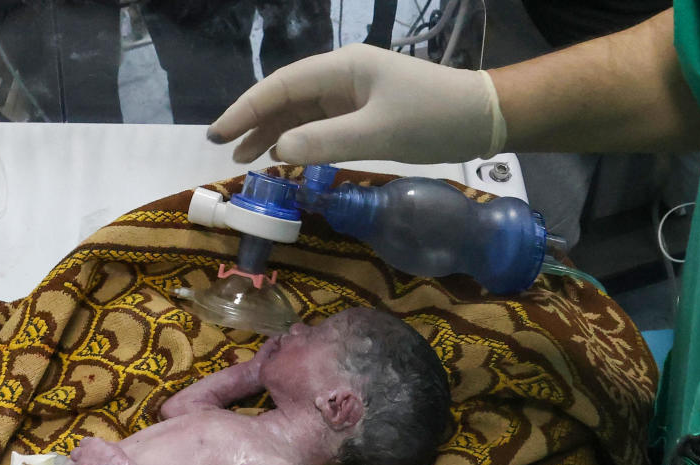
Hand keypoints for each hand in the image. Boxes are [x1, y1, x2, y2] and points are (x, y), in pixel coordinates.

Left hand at [69, 437, 127, 464]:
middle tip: (87, 462)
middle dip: (79, 456)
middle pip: (74, 453)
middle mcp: (83, 453)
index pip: (83, 442)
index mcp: (92, 443)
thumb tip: (100, 446)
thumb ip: (102, 445)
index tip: (91, 452)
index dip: (87, 447)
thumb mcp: (113, 447)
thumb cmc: (120, 461)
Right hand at [207, 43, 505, 164]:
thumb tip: (278, 151)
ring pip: (300, 111)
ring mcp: (352, 93)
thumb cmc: (432, 119)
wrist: (481, 118)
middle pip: (285, 96)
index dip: (246, 110)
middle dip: (253, 122)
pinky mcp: (363, 111)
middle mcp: (342, 75)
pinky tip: (283, 156)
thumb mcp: (377, 133)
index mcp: (342, 68)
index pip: (280, 86)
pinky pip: (319, 123)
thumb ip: (324, 142)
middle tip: (224, 150)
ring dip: (272, 133)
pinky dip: (297, 139)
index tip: (218, 134)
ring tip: (246, 159)